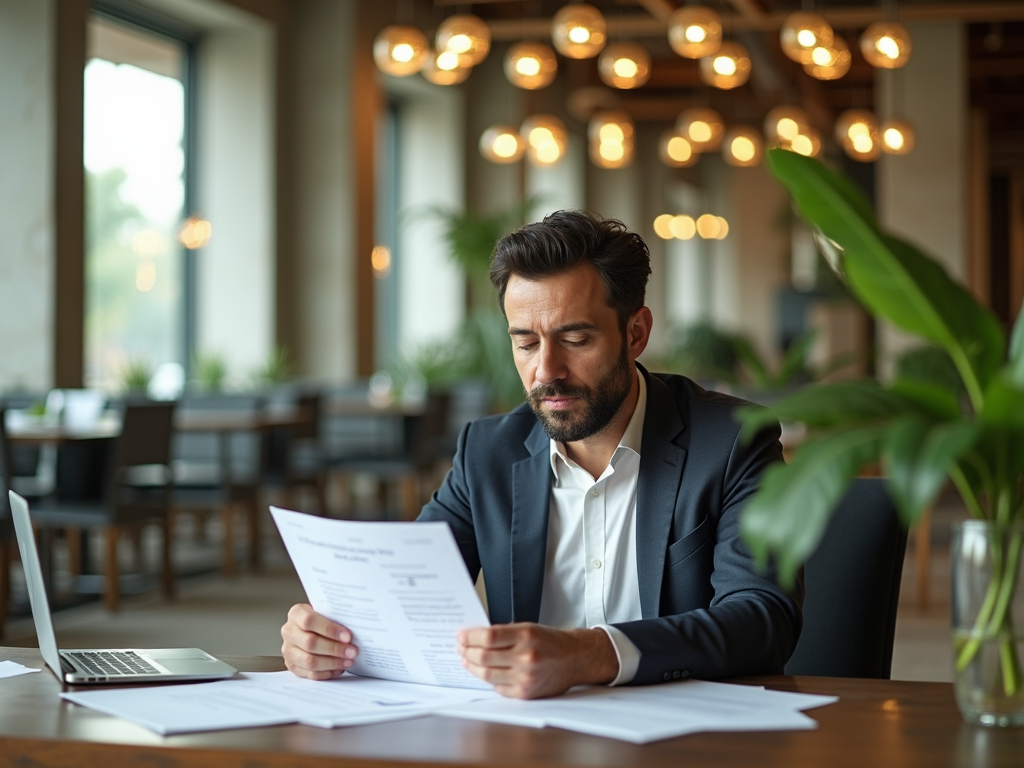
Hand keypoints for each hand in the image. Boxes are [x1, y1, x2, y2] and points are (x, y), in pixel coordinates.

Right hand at [280, 603, 358, 679]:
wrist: (310, 629)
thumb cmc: (322, 619)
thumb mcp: (327, 612)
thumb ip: (336, 618)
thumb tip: (356, 629)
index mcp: (296, 613)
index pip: (309, 621)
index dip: (329, 629)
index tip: (348, 636)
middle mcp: (289, 631)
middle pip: (310, 643)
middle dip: (334, 649)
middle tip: (352, 652)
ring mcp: (288, 650)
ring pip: (309, 661)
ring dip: (332, 663)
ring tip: (348, 661)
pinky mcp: (292, 666)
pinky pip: (310, 674)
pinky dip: (327, 673)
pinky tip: (339, 669)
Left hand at [456, 623, 618, 698]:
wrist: (575, 658)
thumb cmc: (551, 642)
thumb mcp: (529, 628)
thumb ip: (504, 633)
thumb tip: (475, 638)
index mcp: (526, 635)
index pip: (488, 636)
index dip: (470, 637)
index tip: (461, 636)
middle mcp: (526, 656)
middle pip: (484, 656)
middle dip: (467, 652)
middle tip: (460, 648)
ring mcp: (525, 677)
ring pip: (488, 674)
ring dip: (473, 667)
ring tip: (467, 661)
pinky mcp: (526, 693)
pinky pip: (498, 688)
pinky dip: (489, 680)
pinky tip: (485, 673)